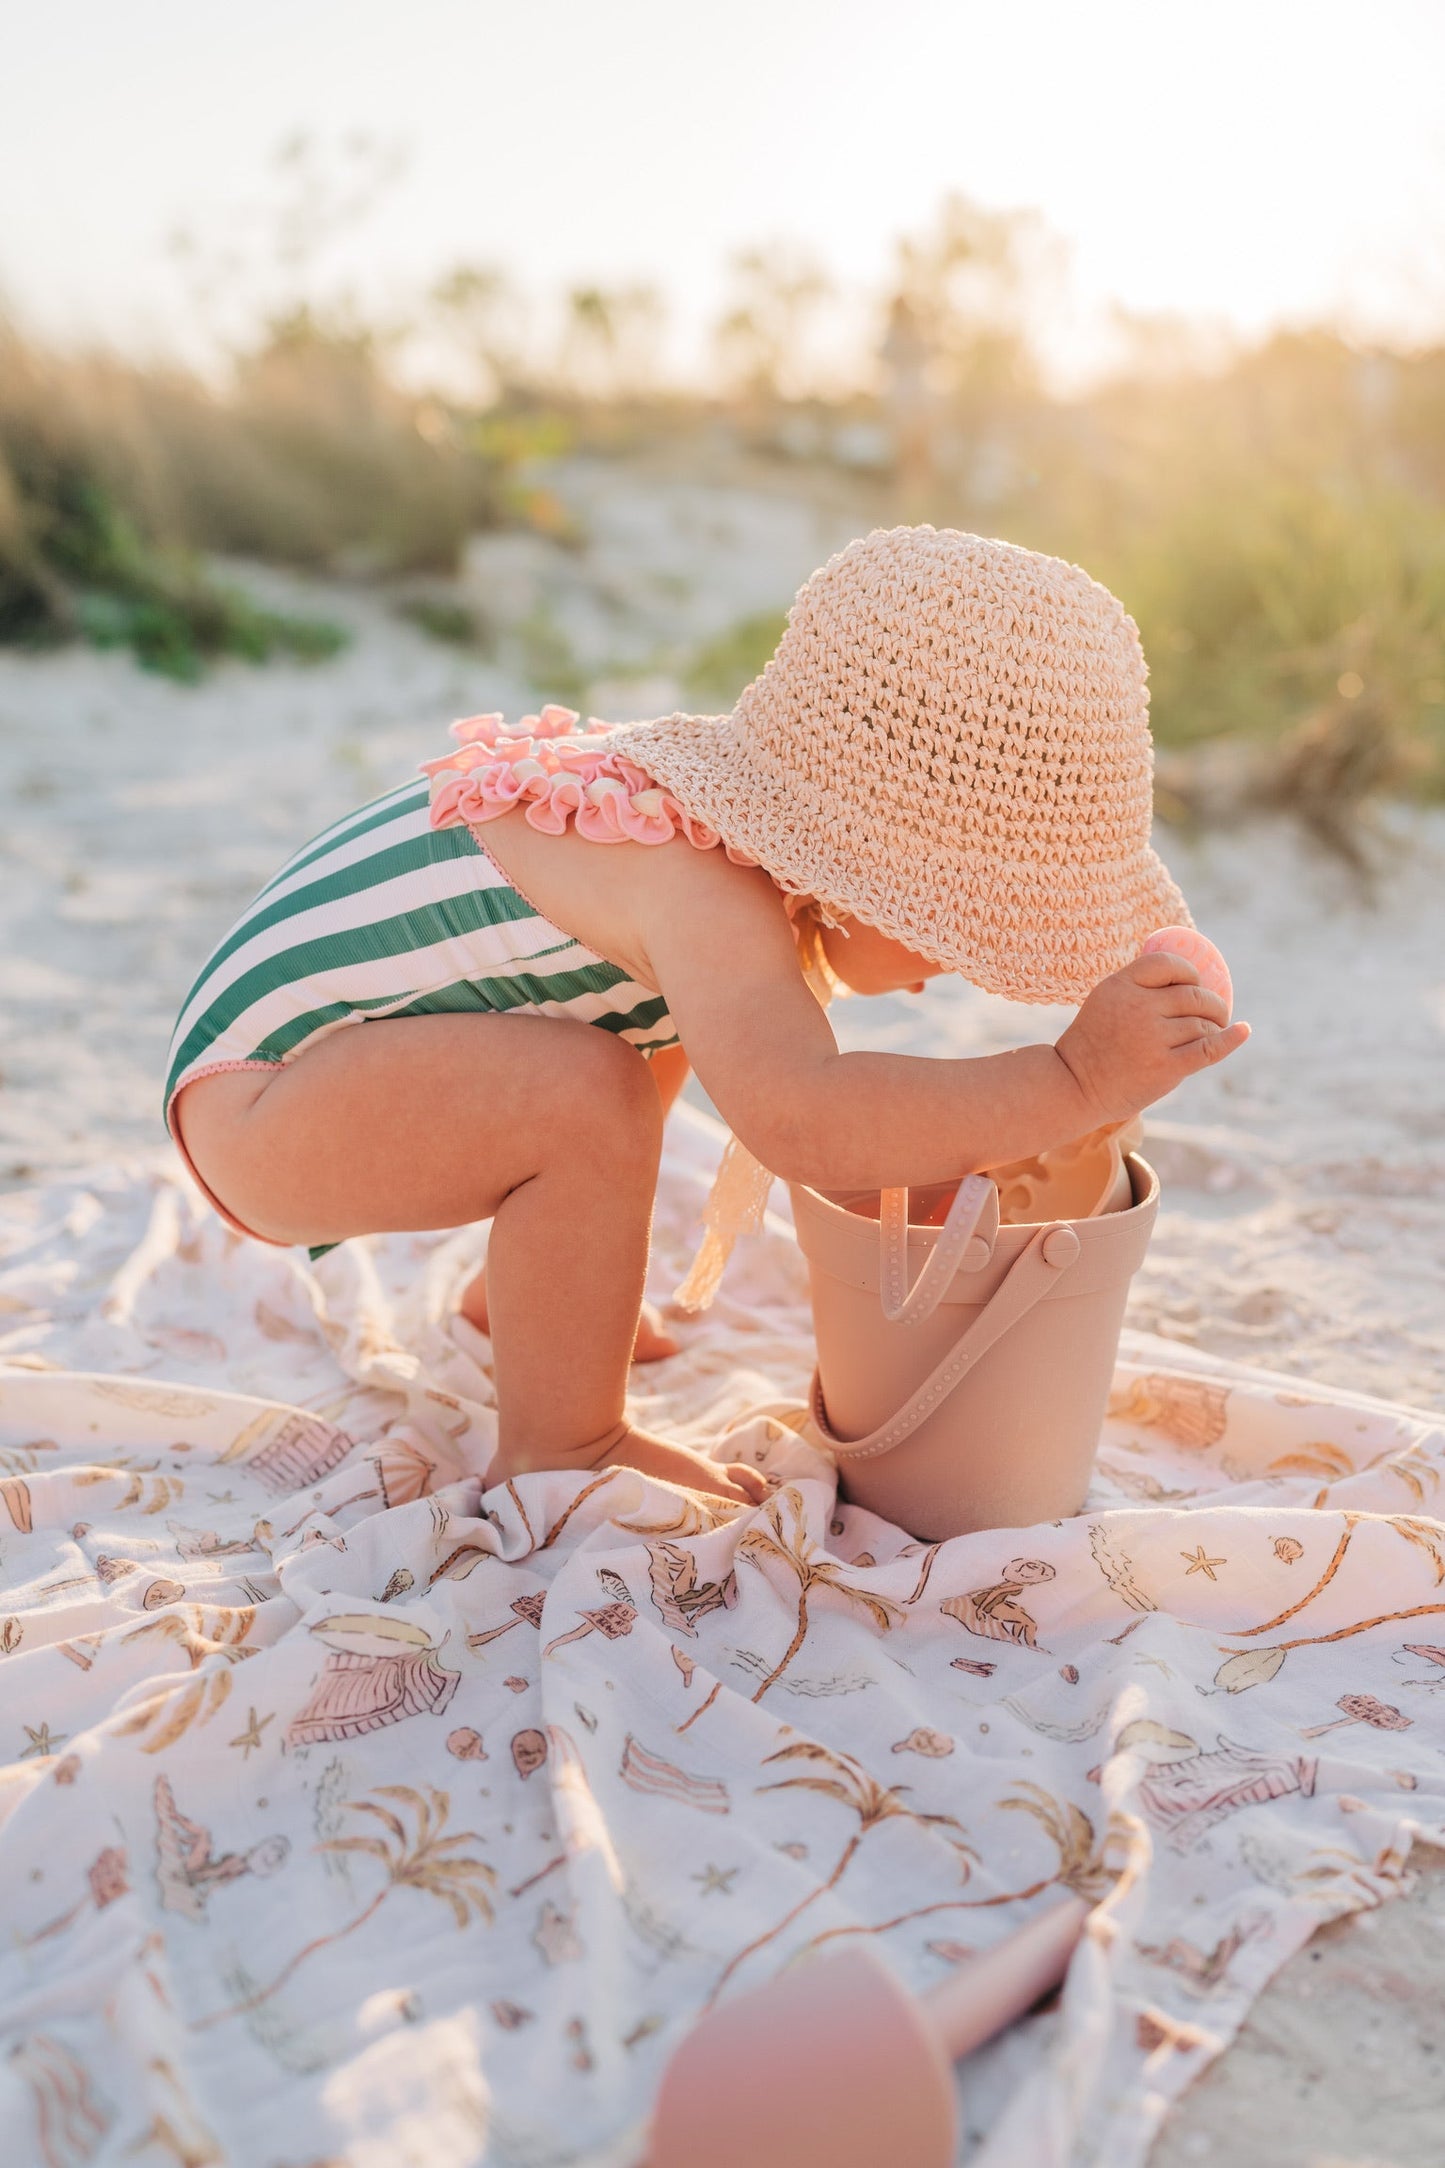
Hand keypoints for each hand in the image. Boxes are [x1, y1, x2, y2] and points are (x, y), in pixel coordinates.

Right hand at [1054, 950, 1249, 1126]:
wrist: (1074, 1085)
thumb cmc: (1093, 1043)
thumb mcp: (1105, 1000)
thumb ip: (1137, 986)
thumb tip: (1183, 975)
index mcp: (1121, 986)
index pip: (1168, 963)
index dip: (1188, 972)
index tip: (1193, 984)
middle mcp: (1138, 1008)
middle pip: (1193, 995)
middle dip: (1210, 1002)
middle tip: (1213, 1012)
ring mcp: (1153, 1038)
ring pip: (1202, 1024)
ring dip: (1212, 1027)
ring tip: (1210, 1032)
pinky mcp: (1166, 1067)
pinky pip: (1210, 1048)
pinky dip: (1231, 1039)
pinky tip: (1242, 1031)